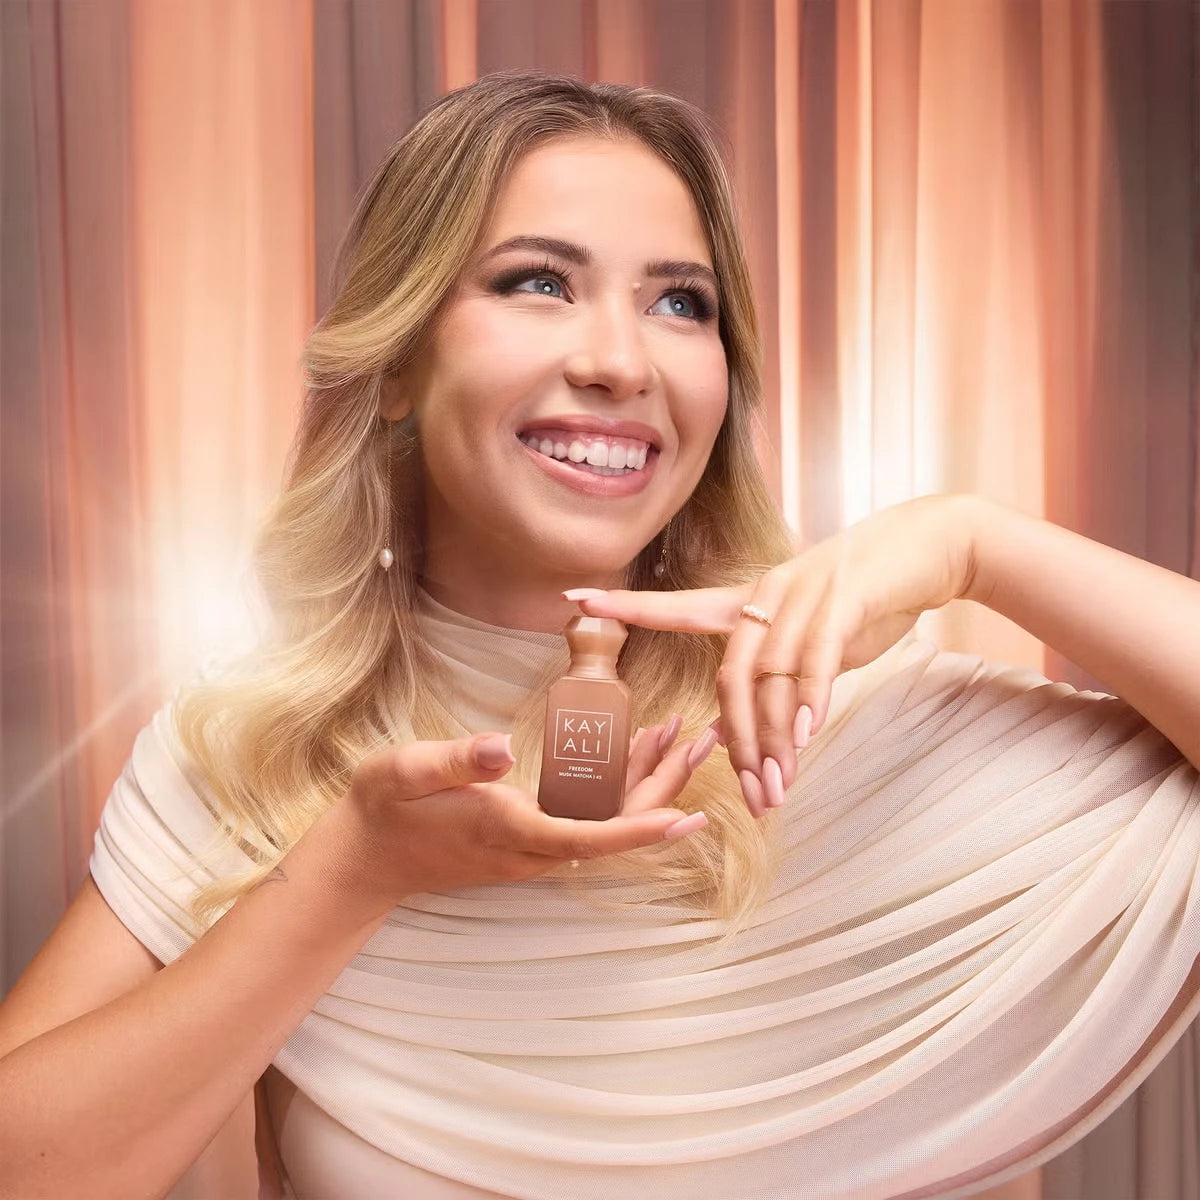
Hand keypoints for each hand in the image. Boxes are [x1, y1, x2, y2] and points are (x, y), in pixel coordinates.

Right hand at [330, 727, 715, 910]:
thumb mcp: (404, 771)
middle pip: (612, 828)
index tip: (681, 815)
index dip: (636, 829)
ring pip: (605, 822)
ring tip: (684, 738)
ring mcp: (531, 847)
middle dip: (663, 789)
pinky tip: (635, 753)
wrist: (365, 858)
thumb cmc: (384, 808)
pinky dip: (618, 786)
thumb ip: (455, 761)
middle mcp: (529, 847)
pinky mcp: (528, 838)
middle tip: (703, 743)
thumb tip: (502, 748)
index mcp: (507, 829)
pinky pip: (587, 817)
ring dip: (646, 783)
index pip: (585, 836)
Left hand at [564, 493, 980, 816]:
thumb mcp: (810, 638)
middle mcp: (767, 593)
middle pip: (732, 674)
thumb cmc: (864, 598)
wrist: (926, 547)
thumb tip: (735, 735)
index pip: (678, 606)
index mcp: (749, 599)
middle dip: (739, 740)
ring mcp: (804, 593)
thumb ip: (773, 679)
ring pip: (773, 677)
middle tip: (752, 795)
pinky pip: (817, 658)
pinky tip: (809, 734)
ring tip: (781, 784)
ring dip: (776, 737)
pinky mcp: (845, 599)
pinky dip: (811, 699)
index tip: (573, 600)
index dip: (628, 607)